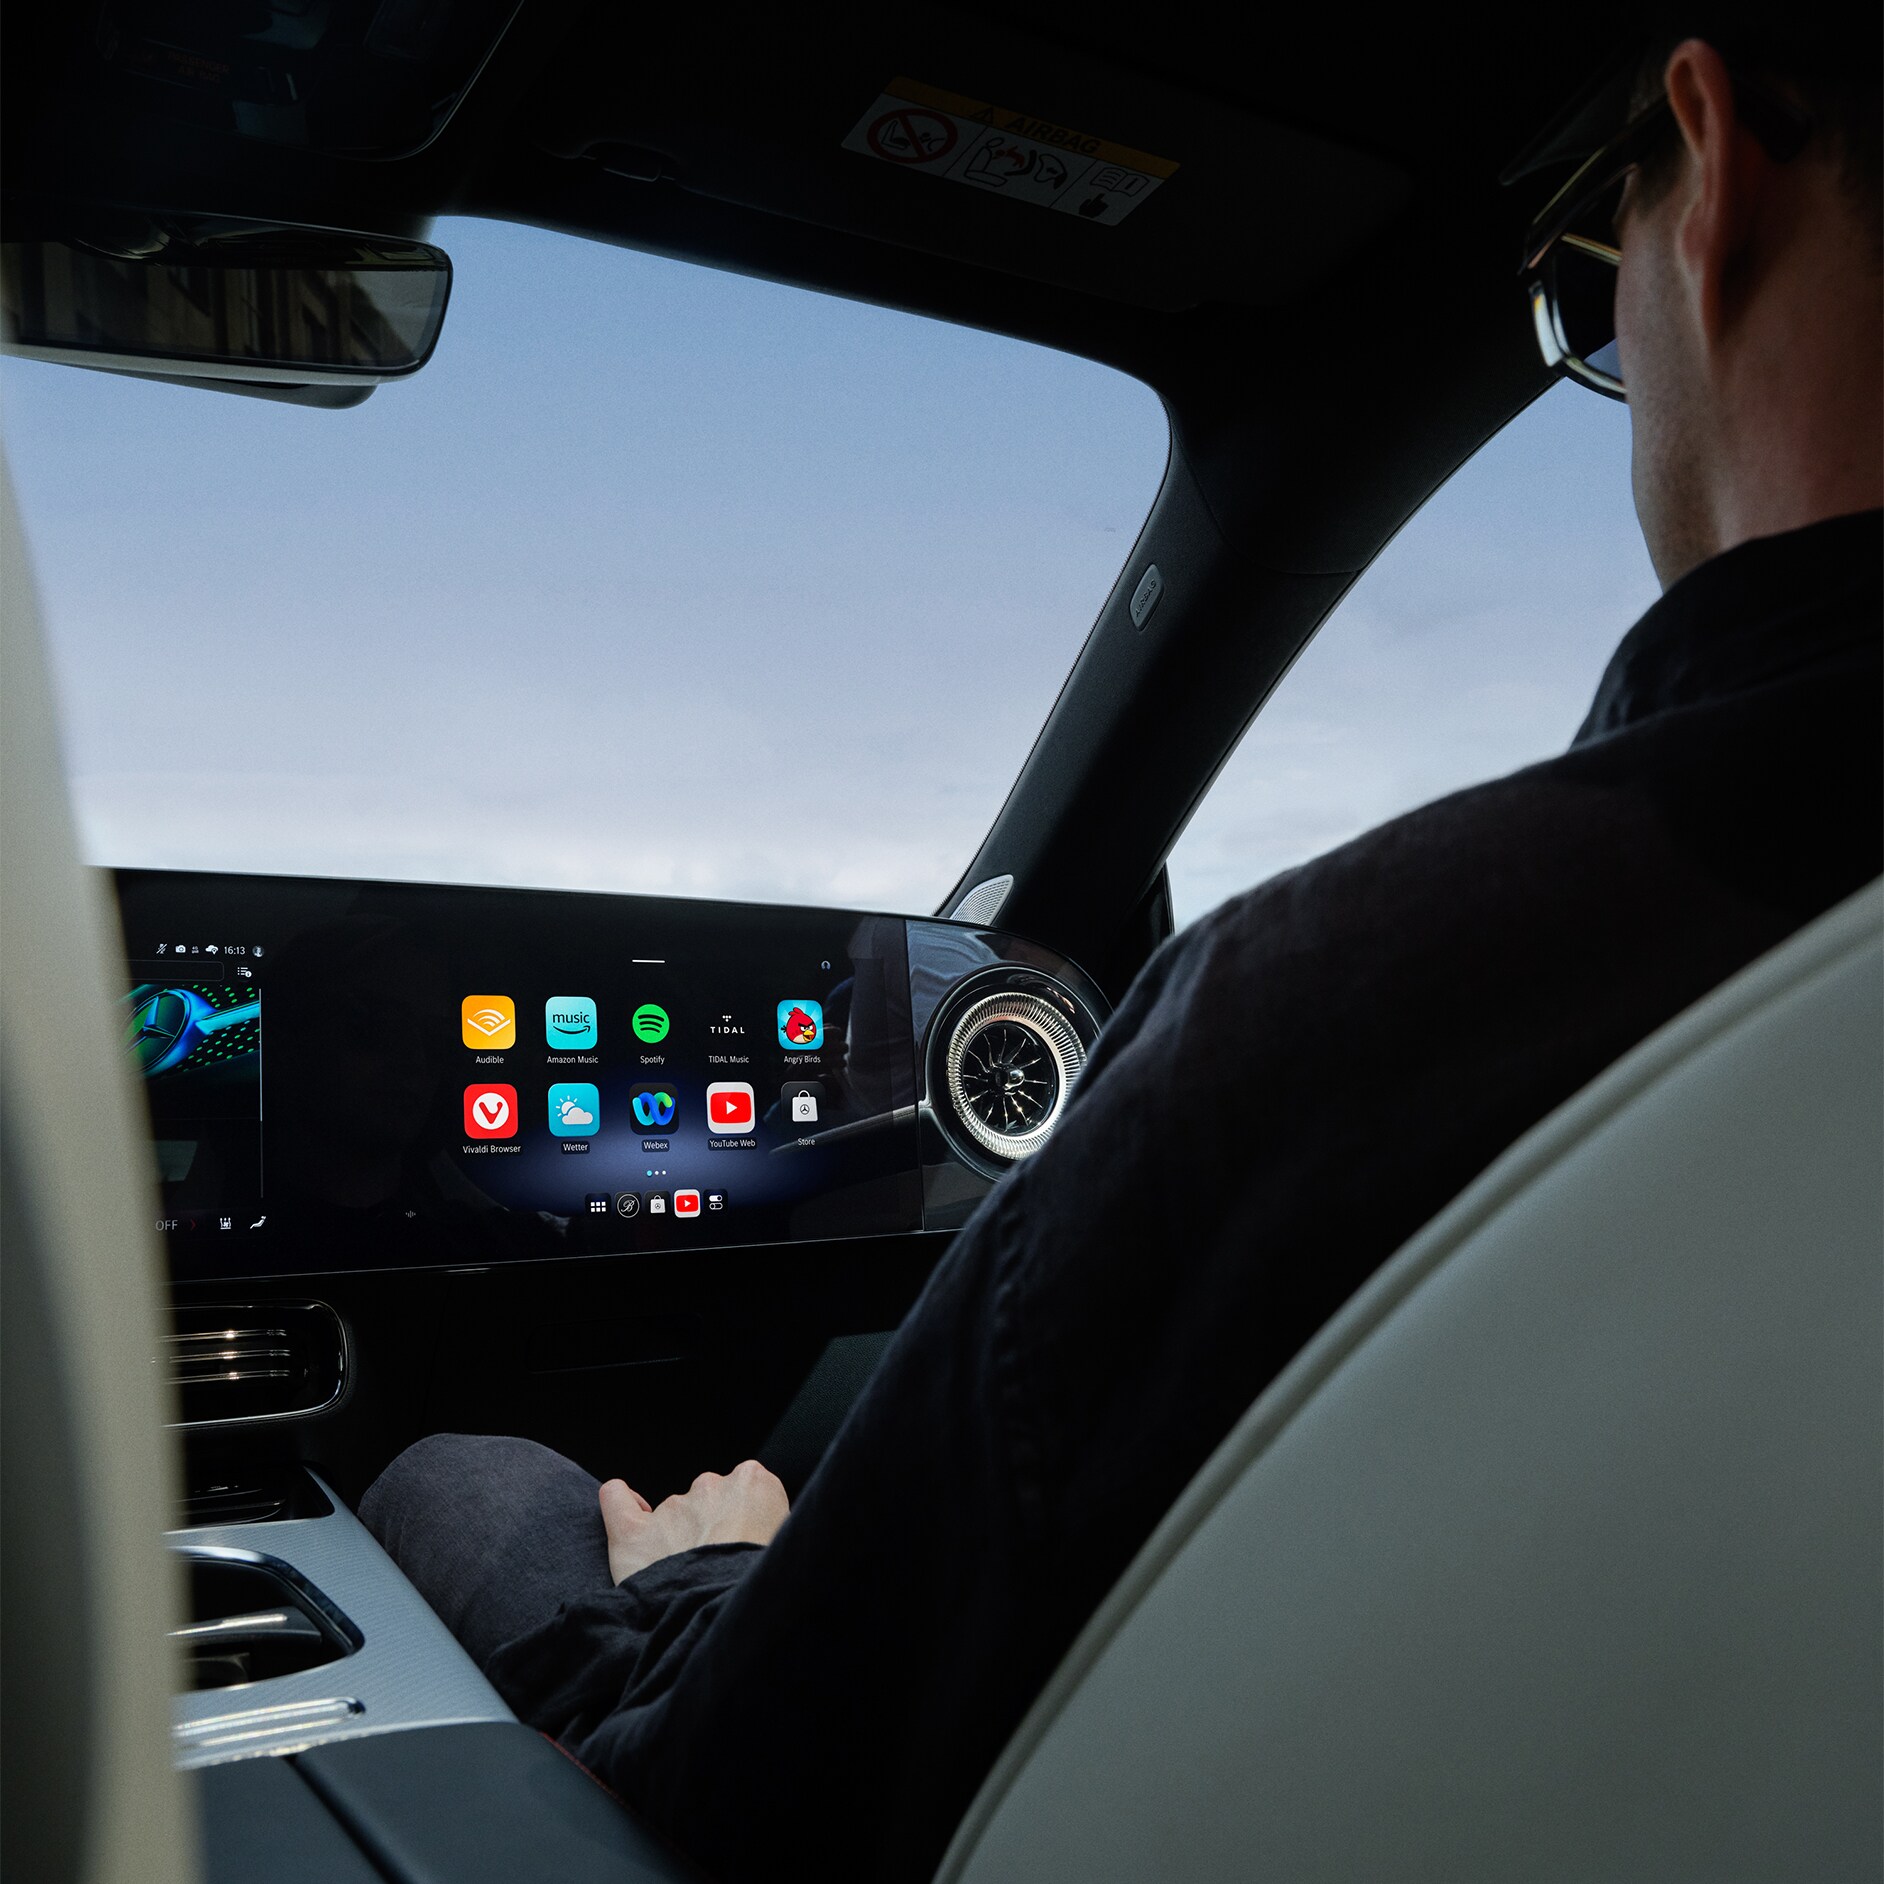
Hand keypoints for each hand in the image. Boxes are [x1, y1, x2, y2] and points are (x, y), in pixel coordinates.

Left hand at [599, 1460, 788, 1583]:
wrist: (723, 1613)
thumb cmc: (761, 1585)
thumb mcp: (786, 1546)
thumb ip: (769, 1528)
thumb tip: (759, 1540)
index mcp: (754, 1483)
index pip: (746, 1491)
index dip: (743, 1520)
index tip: (741, 1547)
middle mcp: (711, 1486)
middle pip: (708, 1500)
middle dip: (710, 1530)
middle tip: (715, 1571)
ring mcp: (671, 1507)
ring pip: (672, 1513)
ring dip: (677, 1538)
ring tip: (687, 1582)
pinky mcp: (635, 1532)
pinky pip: (616, 1499)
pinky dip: (620, 1501)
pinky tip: (630, 1510)